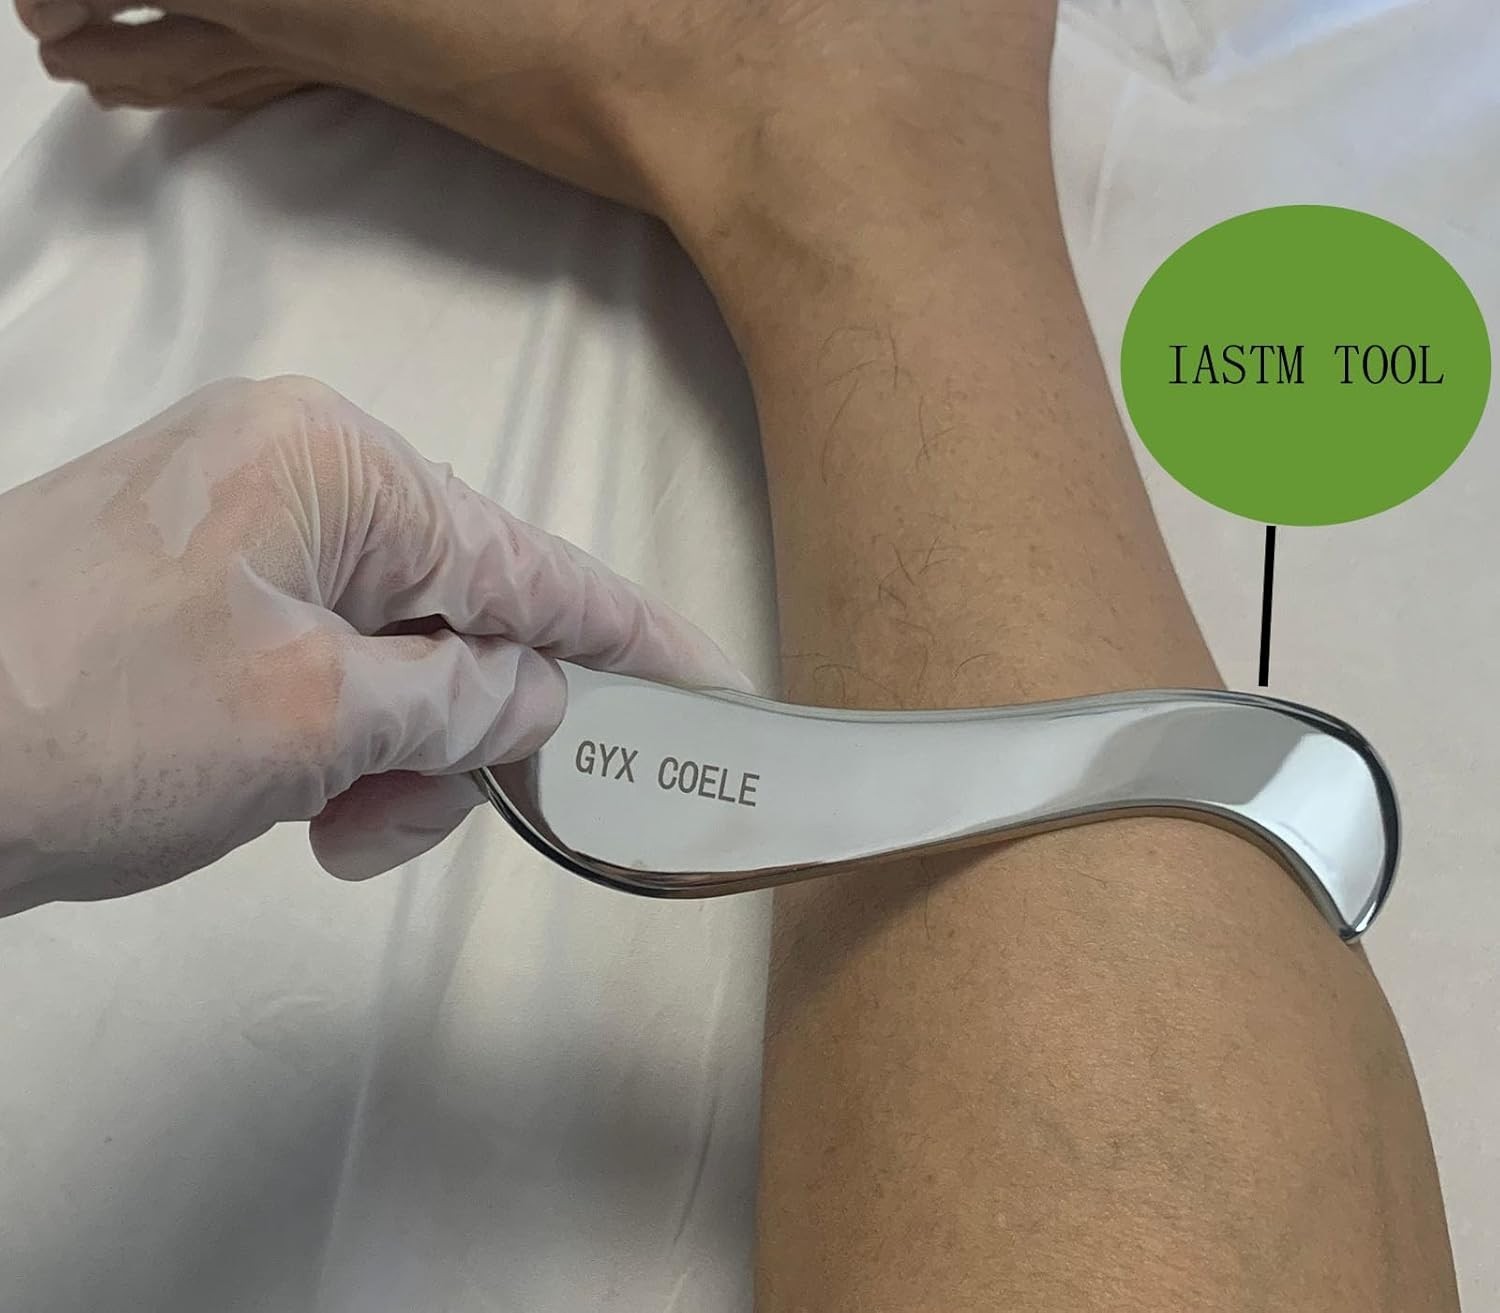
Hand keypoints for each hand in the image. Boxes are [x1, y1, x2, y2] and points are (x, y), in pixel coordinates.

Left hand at [0, 376, 748, 914]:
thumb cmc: (63, 720)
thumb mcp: (310, 719)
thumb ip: (459, 699)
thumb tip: (541, 691)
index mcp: (332, 467)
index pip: (529, 562)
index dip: (630, 639)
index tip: (708, 685)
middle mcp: (296, 481)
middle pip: (465, 616)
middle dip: (468, 735)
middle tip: (422, 817)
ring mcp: (247, 540)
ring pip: (401, 662)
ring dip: (396, 762)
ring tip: (333, 831)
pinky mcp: (208, 602)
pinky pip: (333, 675)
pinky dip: (342, 753)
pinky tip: (301, 809)